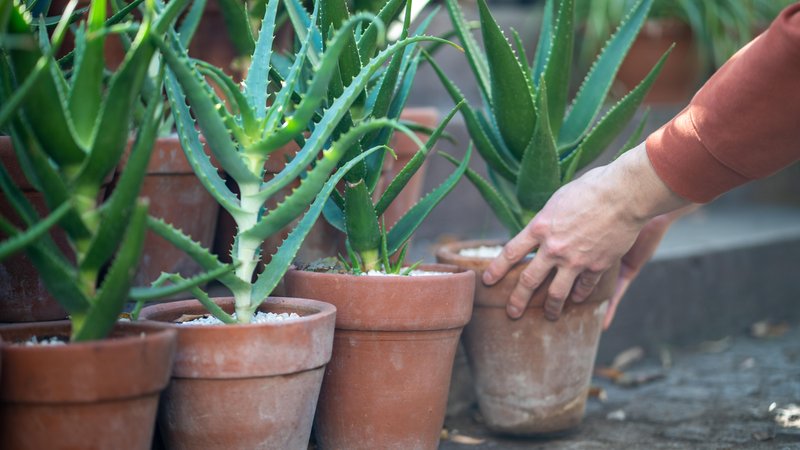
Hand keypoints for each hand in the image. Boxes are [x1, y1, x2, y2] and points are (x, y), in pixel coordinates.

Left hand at [481, 143, 690, 320]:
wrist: (624, 194)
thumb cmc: (592, 189)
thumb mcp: (558, 200)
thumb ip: (547, 219)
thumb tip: (540, 229)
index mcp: (540, 227)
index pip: (510, 253)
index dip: (496, 269)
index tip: (487, 281)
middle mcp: (553, 248)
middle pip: (528, 281)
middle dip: (517, 300)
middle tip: (512, 312)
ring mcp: (575, 260)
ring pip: (556, 293)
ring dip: (550, 308)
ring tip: (549, 316)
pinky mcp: (597, 266)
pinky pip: (584, 288)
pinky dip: (580, 295)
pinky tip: (577, 299)